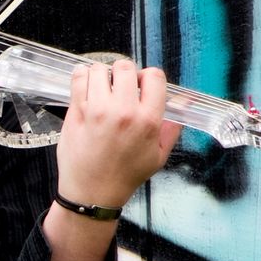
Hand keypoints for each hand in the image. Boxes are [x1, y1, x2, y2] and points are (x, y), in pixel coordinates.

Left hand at [55, 58, 180, 209]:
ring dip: (101, 75)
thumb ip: (172, 127)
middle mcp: (123, 111)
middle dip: (123, 73)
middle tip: (119, 86)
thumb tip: (184, 102)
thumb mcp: (158, 156)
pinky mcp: (76, 111)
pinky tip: (85, 84)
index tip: (141, 84)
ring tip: (101, 87)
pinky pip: (78, 79)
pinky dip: (81, 76)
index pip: (154, 76)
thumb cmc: (125, 176)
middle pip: (125, 67)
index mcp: (147, 120)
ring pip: (99, 69)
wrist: (93, 192)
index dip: (148, 77)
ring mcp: (97, 109)